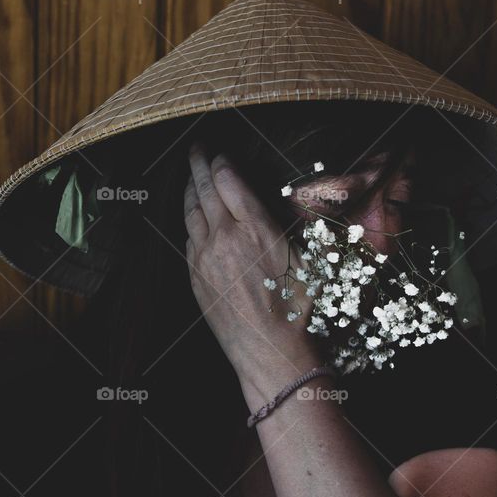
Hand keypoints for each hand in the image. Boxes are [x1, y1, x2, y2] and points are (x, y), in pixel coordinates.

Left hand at [183, 142, 321, 405]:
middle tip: (196, 146)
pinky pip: (189, 238)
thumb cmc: (298, 308)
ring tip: (191, 174)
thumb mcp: (308, 259)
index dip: (222, 162)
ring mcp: (205, 258)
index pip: (229, 181)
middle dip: (199, 164)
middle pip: (205, 190)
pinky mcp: (196, 277)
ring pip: (191, 212)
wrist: (270, 350)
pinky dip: (190, 218)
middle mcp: (225, 237)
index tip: (222, 152)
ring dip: (190, 189)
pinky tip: (194, 215)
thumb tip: (278, 203)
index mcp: (255, 228)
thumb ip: (288, 225)